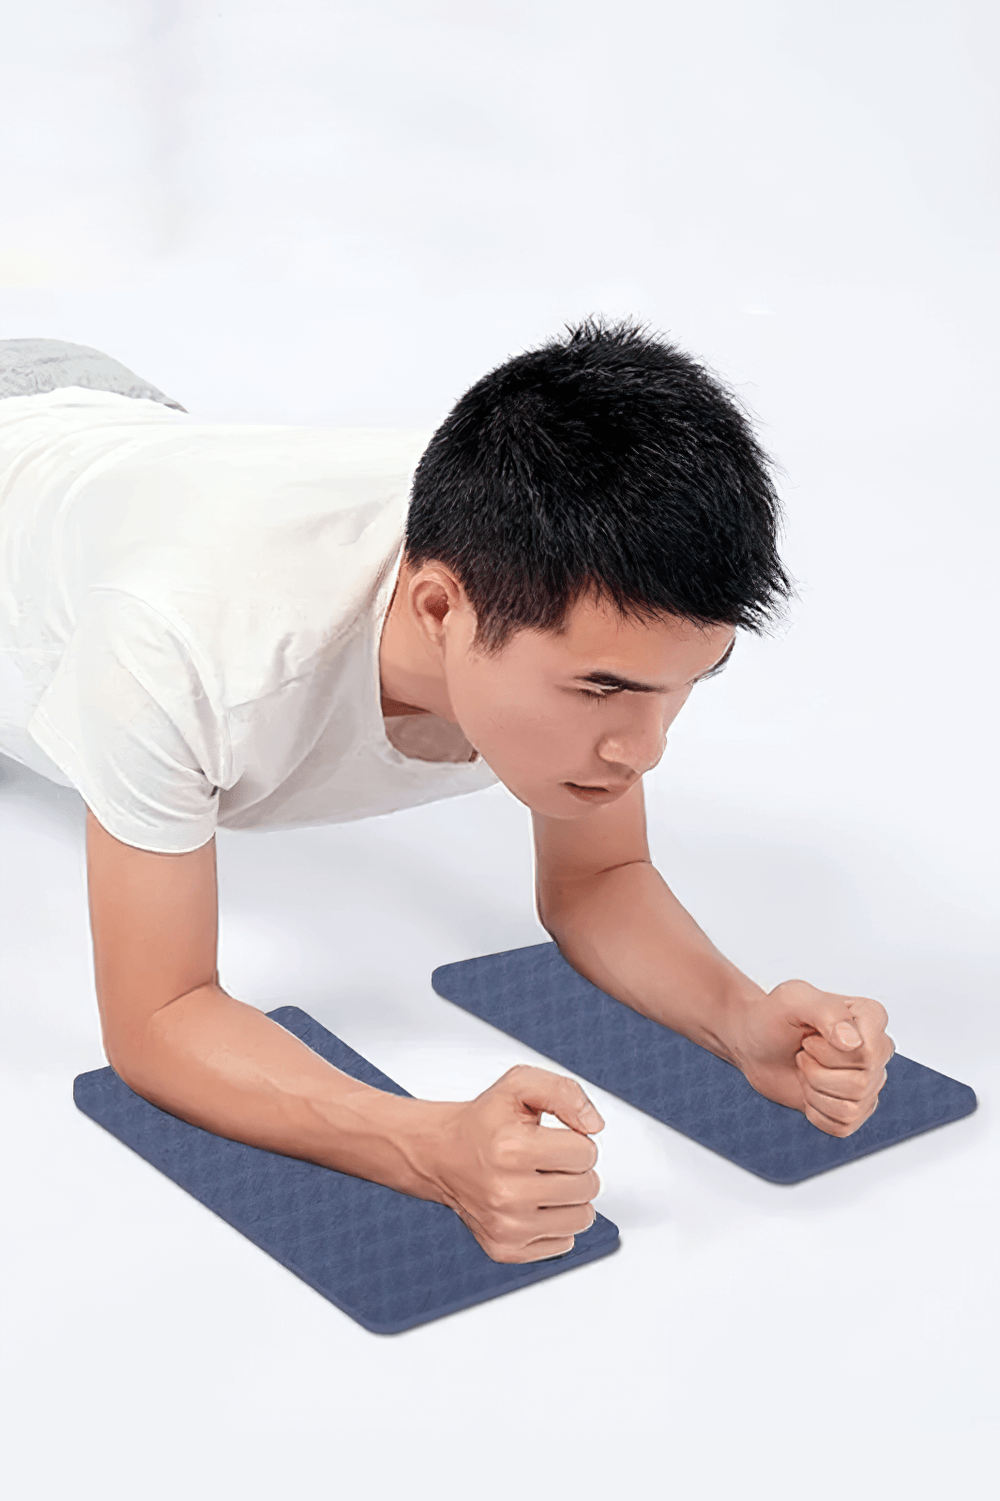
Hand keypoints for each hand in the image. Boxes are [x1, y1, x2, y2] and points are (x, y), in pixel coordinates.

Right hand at [429, 1064, 603, 1262]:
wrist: (441, 1153)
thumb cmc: (482, 1122)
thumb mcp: (519, 1085)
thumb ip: (563, 1092)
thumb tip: (594, 1123)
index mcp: (513, 1148)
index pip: (586, 1152)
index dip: (576, 1140)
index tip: (554, 1138)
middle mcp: (507, 1192)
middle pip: (587, 1187)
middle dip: (575, 1169)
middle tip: (547, 1160)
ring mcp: (505, 1225)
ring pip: (581, 1218)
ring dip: (570, 1198)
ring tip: (544, 1182)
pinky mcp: (504, 1248)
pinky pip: (563, 1244)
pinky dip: (555, 1224)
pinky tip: (533, 1205)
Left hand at [731, 980, 893, 1136]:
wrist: (754, 1044)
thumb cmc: (773, 1017)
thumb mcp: (792, 999)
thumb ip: (826, 1011)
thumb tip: (855, 1043)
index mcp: (870, 1016)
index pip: (869, 1052)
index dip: (828, 1051)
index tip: (809, 1036)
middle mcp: (876, 1049)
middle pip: (861, 1082)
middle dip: (816, 1072)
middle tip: (802, 1052)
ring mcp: (869, 1081)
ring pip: (852, 1107)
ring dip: (814, 1090)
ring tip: (804, 1068)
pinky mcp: (855, 1107)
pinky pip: (843, 1125)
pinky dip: (815, 1111)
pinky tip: (807, 1089)